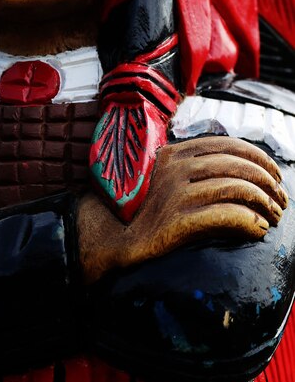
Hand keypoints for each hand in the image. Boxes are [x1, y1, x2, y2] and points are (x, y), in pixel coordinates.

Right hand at [78, 136, 288, 283]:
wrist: (105, 236)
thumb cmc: (135, 209)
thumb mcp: (159, 176)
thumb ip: (187, 167)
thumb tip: (233, 169)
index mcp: (173, 152)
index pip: (228, 144)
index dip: (259, 157)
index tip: (275, 174)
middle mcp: (175, 168)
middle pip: (238, 165)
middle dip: (268, 182)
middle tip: (281, 199)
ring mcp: (176, 194)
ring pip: (237, 189)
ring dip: (264, 203)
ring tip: (273, 216)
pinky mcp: (178, 222)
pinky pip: (227, 216)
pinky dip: (249, 222)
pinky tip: (257, 230)